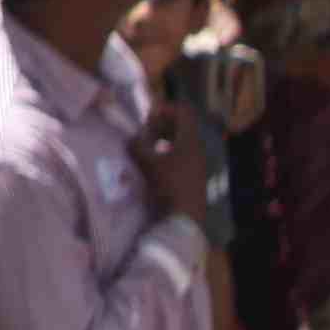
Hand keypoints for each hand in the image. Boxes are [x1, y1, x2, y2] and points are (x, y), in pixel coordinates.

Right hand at [136, 103, 218, 227]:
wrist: (185, 220)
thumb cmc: (168, 187)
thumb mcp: (148, 164)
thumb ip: (137, 146)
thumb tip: (131, 139)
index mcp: (190, 141)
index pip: (184, 112)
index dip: (166, 109)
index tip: (149, 116)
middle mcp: (197, 150)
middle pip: (182, 127)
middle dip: (163, 125)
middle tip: (146, 132)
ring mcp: (198, 165)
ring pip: (182, 143)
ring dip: (164, 140)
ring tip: (149, 148)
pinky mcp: (195, 178)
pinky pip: (183, 157)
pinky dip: (169, 154)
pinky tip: (157, 164)